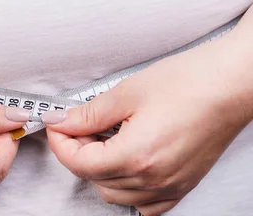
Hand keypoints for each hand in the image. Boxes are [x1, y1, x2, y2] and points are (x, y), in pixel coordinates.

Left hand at [42, 31, 252, 214]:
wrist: (229, 85)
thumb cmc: (188, 82)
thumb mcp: (126, 93)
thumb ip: (88, 114)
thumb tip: (61, 121)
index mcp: (136, 156)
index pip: (78, 164)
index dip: (60, 142)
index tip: (57, 123)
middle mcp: (153, 179)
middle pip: (93, 179)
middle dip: (77, 152)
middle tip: (78, 124)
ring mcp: (170, 186)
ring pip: (115, 194)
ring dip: (99, 169)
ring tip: (103, 137)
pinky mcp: (182, 185)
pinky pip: (145, 204)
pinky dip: (127, 187)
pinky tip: (126, 160)